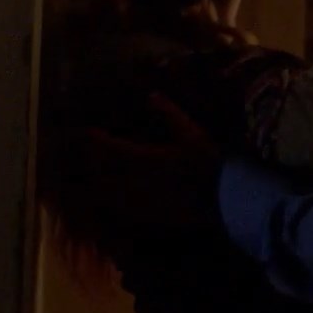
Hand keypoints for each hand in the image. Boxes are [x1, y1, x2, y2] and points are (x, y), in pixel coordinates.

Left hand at [74, 94, 223, 239]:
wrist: (223, 200)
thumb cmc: (208, 164)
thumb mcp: (192, 133)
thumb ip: (169, 114)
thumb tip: (152, 95)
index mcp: (146, 158)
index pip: (112, 148)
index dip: (98, 140)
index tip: (90, 132)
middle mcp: (138, 181)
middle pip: (103, 174)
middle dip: (93, 163)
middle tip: (89, 155)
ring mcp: (142, 202)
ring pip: (109, 195)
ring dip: (99, 184)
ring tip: (96, 177)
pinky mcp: (149, 218)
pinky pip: (122, 212)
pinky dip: (113, 203)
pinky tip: (115, 199)